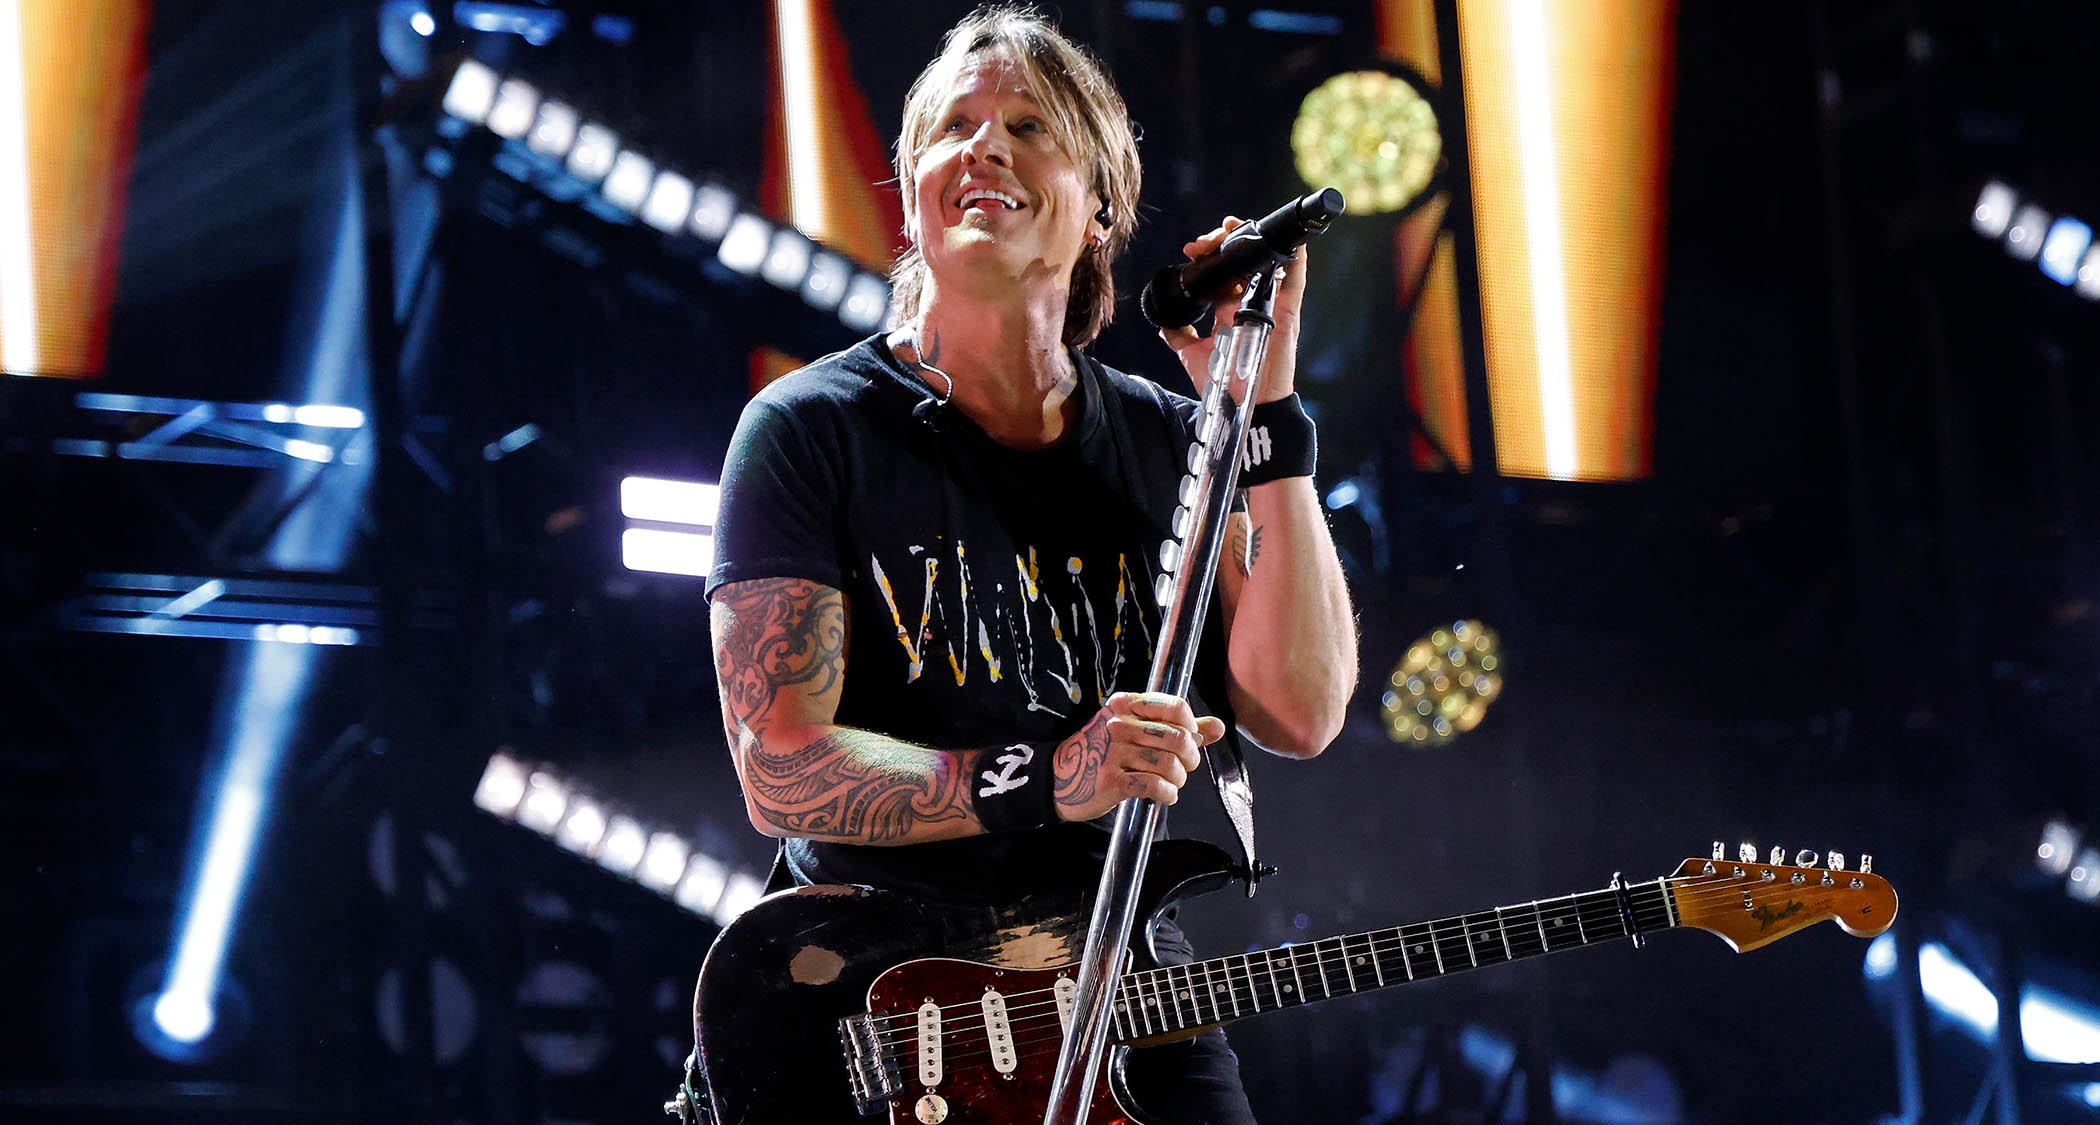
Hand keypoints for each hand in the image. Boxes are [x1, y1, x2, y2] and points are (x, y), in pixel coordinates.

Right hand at [1051, 691, 1224, 821]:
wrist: (1062, 779)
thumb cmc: (1106, 752)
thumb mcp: (1137, 730)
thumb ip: (1179, 727)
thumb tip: (1218, 726)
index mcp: (1126, 705)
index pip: (1176, 707)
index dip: (1191, 727)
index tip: (1188, 740)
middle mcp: (1118, 724)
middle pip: (1178, 738)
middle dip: (1190, 758)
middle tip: (1183, 767)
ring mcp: (1113, 752)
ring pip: (1169, 764)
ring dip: (1178, 779)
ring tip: (1170, 782)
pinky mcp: (1111, 780)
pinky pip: (1155, 786)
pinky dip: (1167, 794)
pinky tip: (1164, 795)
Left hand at [1156, 216, 1310, 403]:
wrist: (1247, 406)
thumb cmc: (1226, 384)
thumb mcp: (1193, 356)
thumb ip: (1180, 337)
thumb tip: (1164, 324)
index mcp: (1230, 309)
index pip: (1221, 273)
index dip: (1206, 258)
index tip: (1190, 252)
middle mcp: (1250, 303)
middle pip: (1240, 262)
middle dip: (1221, 244)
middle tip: (1202, 243)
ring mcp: (1269, 305)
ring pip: (1264, 263)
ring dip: (1251, 241)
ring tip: (1234, 226)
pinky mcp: (1286, 313)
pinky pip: (1295, 282)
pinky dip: (1296, 260)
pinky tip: (1291, 241)